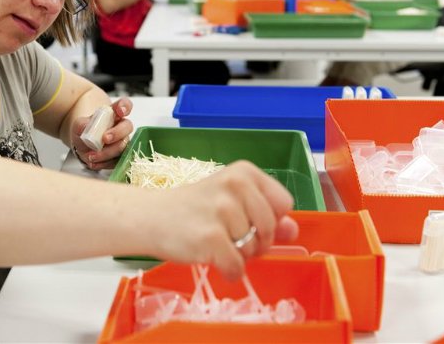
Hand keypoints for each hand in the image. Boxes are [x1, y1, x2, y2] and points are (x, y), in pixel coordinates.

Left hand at [72, 98, 133, 170]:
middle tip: (105, 139)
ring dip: (108, 153)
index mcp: (114, 114)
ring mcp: (122, 142)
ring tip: (92, 156)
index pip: (124, 105)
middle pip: (127, 127)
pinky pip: (117, 161)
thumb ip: (82, 124)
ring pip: (123, 147)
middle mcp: (121, 127)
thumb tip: (85, 127)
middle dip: (117, 134)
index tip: (120, 111)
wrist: (83, 144)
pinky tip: (94, 163)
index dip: (125, 107)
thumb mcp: (79, 125)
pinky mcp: (119, 156)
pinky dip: (104, 163)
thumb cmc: (85, 130)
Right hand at [147, 161, 298, 280]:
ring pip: (254, 251)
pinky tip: (212, 258)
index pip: (284, 203)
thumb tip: (292, 230)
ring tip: (215, 243)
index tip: (249, 222)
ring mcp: (222, 211)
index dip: (270, 219)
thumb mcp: (232, 202)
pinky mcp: (210, 237)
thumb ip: (266, 214)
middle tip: (229, 236)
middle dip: (256, 242)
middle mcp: (235, 186)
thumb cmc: (194, 210)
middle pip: (271, 229)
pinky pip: (237, 267)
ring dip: (238, 256)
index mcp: (244, 172)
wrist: (150, 217)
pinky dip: (228, 271)